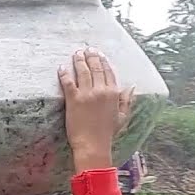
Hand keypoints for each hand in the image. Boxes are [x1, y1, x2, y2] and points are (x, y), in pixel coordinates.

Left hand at [58, 47, 133, 172]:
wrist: (93, 145)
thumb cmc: (107, 134)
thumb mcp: (122, 116)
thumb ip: (127, 100)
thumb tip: (132, 87)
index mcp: (114, 94)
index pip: (108, 72)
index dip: (103, 62)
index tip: (100, 55)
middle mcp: (101, 91)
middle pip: (96, 68)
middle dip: (91, 56)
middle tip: (87, 50)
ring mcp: (87, 94)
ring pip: (82, 71)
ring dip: (79, 60)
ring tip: (76, 54)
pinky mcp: (73, 99)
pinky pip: (68, 82)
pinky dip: (64, 73)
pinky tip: (62, 67)